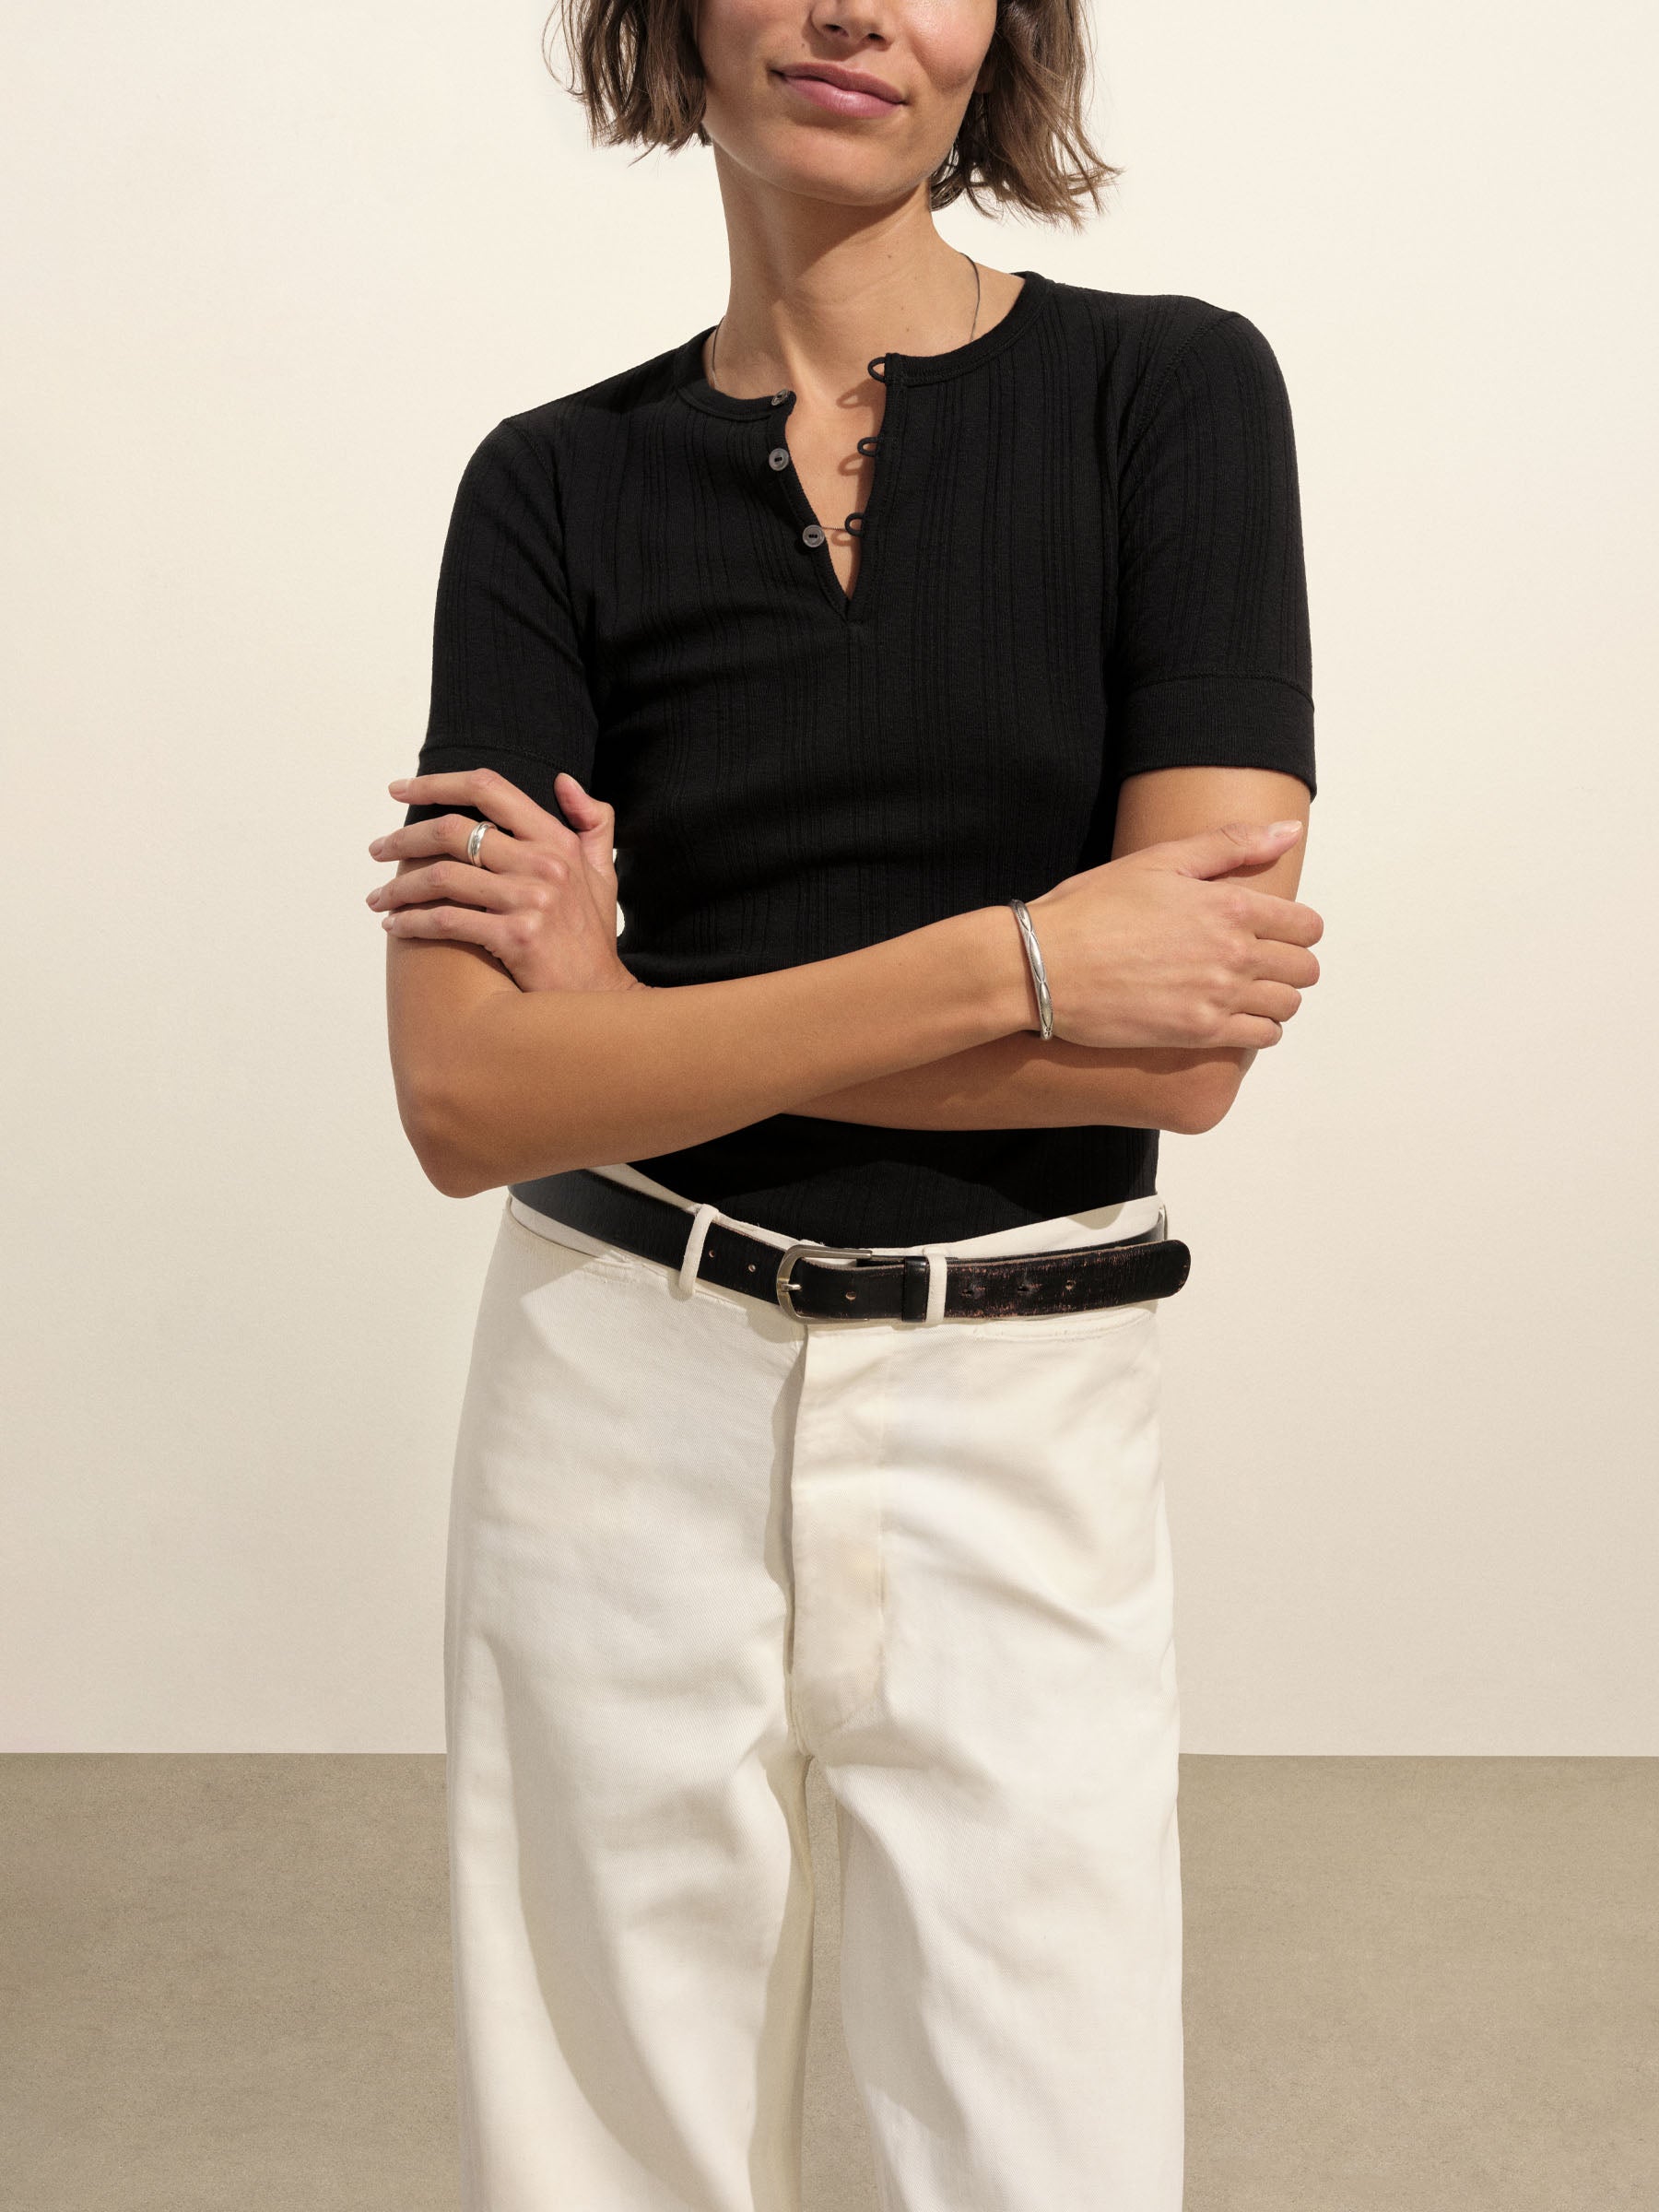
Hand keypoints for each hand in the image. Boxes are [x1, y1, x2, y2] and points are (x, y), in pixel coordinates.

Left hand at [365, 766, 644, 995]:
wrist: (598, 998)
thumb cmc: (591, 938)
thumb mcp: (602, 873)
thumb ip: (592, 823)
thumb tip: (563, 780)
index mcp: (557, 841)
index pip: (489, 790)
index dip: (437, 783)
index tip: (400, 789)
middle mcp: (545, 864)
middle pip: (454, 831)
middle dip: (404, 839)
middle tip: (377, 850)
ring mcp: (531, 900)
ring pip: (442, 877)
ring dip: (399, 887)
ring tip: (377, 898)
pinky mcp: (517, 938)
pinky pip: (447, 921)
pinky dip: (412, 922)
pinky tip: (395, 926)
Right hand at [1023, 819, 1322, 1049]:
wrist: (1041, 966)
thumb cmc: (1091, 908)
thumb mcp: (1159, 860)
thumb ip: (1231, 844)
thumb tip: (1288, 831)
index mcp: (1230, 904)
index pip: (1306, 925)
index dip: (1297, 928)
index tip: (1274, 931)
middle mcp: (1233, 952)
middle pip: (1304, 968)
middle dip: (1290, 963)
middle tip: (1260, 962)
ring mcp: (1218, 996)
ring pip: (1287, 1005)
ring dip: (1277, 998)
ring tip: (1247, 991)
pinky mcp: (1198, 1033)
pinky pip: (1261, 1038)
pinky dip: (1260, 1030)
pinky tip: (1235, 1018)